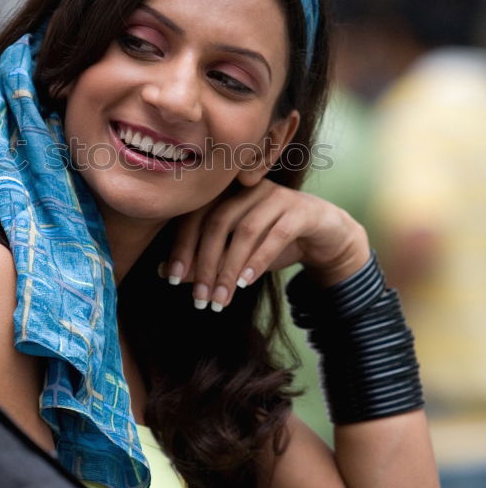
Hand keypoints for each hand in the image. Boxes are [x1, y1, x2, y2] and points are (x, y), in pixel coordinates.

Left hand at [161, 180, 370, 310]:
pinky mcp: (302, 211)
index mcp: (228, 192)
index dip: (182, 246)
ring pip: (246, 230)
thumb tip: (163, 271)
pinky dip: (258, 260)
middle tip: (199, 299)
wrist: (324, 235)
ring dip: (230, 268)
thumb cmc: (272, 242)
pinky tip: (246, 282)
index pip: (197, 215)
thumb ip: (203, 259)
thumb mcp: (235, 254)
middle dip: (205, 263)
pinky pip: (277, 234)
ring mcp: (277, 196)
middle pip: (218, 222)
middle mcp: (249, 188)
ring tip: (222, 299)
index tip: (172, 278)